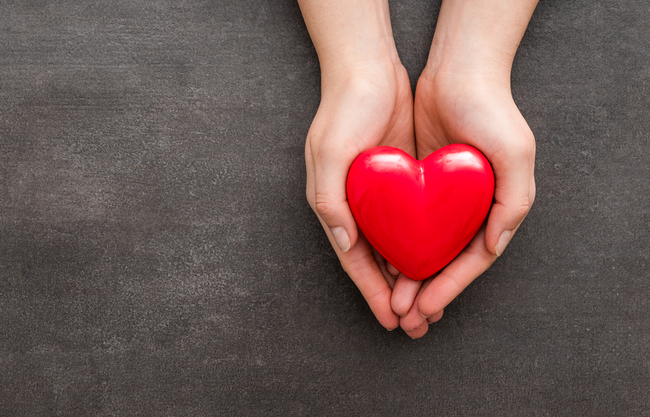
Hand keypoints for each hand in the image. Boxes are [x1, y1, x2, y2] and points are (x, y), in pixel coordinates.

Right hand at [305, 62, 416, 330]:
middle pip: (376, 262)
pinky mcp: (398, 180)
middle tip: (416, 325)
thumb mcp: (329, 153)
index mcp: (334, 205)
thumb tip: (346, 244)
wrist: (367, 68)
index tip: (392, 321)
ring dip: (410, 277)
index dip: (373, 293)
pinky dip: (420, 246)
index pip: (355, 260)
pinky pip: (410, 223)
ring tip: (429, 305)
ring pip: (395, 247)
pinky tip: (435, 262)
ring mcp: (378, 195)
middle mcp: (355, 206)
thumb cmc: (343, 109)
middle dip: (394, 295)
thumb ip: (330, 201)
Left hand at [394, 56, 535, 338]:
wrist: (458, 69)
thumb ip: (514, 203)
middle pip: (445, 261)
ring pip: (424, 247)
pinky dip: (396, 244)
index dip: (448, 288)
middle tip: (403, 319)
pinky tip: (380, 263)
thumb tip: (493, 247)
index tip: (423, 309)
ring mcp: (443, 197)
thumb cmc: (492, 110)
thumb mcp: (515, 154)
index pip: (470, 261)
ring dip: (408, 276)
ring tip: (390, 303)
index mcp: (496, 209)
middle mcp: (470, 208)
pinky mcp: (419, 182)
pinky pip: (405, 222)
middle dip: (426, 292)